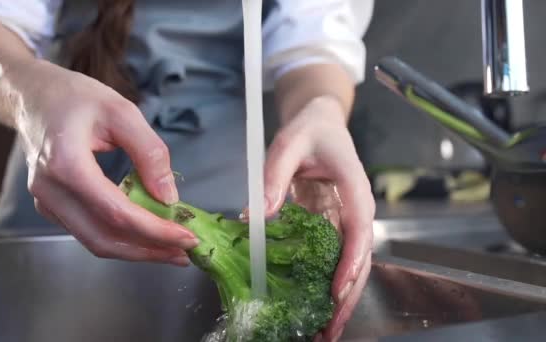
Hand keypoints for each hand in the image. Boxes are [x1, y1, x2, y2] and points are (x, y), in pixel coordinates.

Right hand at [12, 59, 197, 263]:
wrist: (33, 96)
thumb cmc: (76, 97)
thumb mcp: (122, 112)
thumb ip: (150, 153)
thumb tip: (169, 197)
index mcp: (66, 164)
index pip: (116, 212)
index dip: (154, 230)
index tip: (187, 237)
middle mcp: (50, 190)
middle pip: (104, 238)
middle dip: (149, 250)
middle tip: (185, 251)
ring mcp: (46, 202)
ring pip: (95, 242)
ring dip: (136, 250)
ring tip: (172, 249)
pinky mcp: (50, 206)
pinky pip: (88, 232)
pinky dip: (120, 239)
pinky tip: (146, 235)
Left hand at [264, 96, 374, 340]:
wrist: (321, 126)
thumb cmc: (310, 131)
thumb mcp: (288, 143)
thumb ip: (274, 176)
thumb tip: (260, 214)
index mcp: (354, 187)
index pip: (359, 227)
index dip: (351, 260)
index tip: (338, 288)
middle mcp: (357, 209)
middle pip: (361, 258)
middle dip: (348, 295)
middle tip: (330, 328)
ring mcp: (348, 221)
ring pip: (352, 266)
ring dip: (340, 300)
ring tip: (324, 332)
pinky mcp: (335, 228)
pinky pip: (335, 261)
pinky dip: (328, 286)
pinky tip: (316, 308)